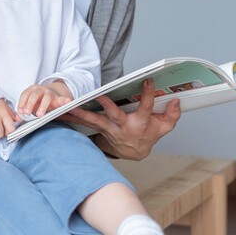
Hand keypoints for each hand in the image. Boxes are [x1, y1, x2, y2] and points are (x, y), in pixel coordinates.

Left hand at [17, 81, 72, 117]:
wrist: (51, 94)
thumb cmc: (37, 101)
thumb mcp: (30, 104)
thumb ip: (24, 111)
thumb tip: (17, 119)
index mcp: (31, 90)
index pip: (25, 94)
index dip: (21, 102)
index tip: (20, 111)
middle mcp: (40, 89)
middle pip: (34, 95)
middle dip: (30, 103)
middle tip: (27, 113)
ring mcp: (50, 93)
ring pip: (47, 98)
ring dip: (42, 106)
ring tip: (39, 114)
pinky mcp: (58, 98)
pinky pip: (62, 99)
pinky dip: (65, 100)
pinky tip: (68, 101)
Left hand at [62, 79, 179, 159]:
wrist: (133, 153)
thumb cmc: (148, 136)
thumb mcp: (164, 128)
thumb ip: (172, 114)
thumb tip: (176, 100)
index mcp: (140, 123)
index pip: (146, 107)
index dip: (148, 95)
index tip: (148, 81)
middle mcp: (123, 126)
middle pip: (114, 115)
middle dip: (107, 105)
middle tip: (98, 95)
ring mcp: (109, 129)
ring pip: (93, 120)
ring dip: (79, 113)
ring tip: (67, 106)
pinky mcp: (99, 130)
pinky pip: (83, 123)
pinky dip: (71, 118)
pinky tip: (59, 112)